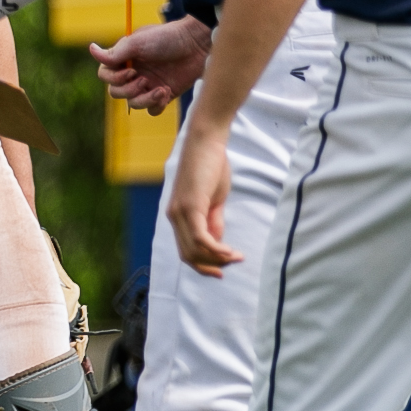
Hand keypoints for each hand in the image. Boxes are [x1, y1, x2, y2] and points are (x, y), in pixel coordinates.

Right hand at [91, 17, 210, 114]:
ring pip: (133, 104)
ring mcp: (148, 85)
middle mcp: (133, 73)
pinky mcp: (163, 95)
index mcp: (124, 59)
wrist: (197, 44)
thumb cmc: (167, 38)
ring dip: (144, 99)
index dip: (114, 78)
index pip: (105, 75)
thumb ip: (115, 52)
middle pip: (116, 93)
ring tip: (160, 89)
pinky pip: (151, 110)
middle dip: (128, 90)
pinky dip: (156, 105)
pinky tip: (166, 92)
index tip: (132, 70)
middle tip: (144, 79)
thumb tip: (91, 49)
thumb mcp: (137, 42)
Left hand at [166, 111, 241, 274]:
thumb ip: (213, 220)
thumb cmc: (211, 167)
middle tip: (233, 263)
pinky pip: (201, 238)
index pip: (185, 249)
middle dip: (211, 265)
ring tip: (236, 256)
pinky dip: (216, 250)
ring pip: (194, 250)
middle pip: (188, 255)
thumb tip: (217, 242)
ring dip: (217, 259)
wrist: (206, 142)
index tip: (223, 268)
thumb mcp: (213, 199)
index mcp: (178, 215)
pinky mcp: (190, 206)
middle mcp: (174, 216)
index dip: (203, 264)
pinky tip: (230, 251)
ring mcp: (180, 212)